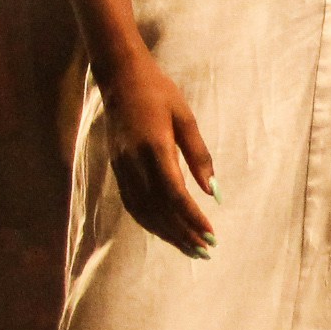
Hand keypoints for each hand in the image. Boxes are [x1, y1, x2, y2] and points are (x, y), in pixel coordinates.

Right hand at [103, 56, 215, 257]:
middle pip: (159, 209)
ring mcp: (123, 167)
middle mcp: (135, 162)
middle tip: (205, 250)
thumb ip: (199, 155)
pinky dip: (150, 222)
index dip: (193, 218)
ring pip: (144, 211)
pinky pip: (133, 204)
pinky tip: (165, 231)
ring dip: (167, 233)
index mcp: (155, 147)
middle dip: (183, 233)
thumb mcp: (185, 117)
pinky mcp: (117, 168)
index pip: (175, 194)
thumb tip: (213, 191)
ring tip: (189, 248)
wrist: (120, 78)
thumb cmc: (158, 92)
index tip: (211, 234)